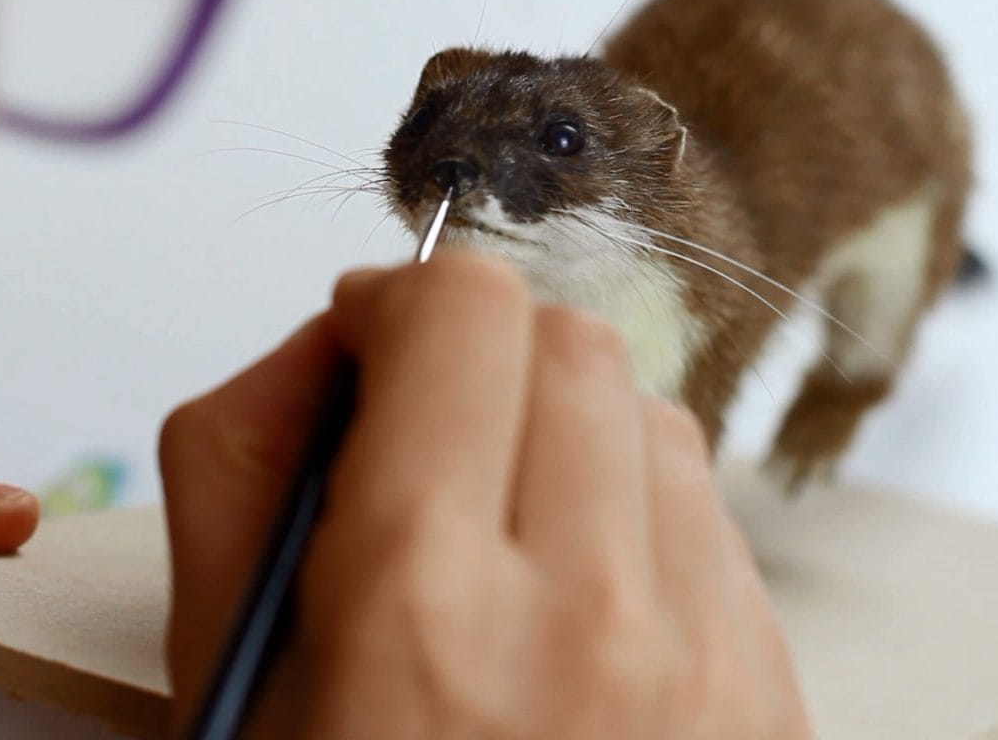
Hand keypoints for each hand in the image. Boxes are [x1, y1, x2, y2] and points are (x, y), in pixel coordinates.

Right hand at [160, 252, 811, 738]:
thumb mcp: (229, 672)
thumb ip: (240, 462)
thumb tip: (330, 343)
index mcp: (421, 608)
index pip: (462, 315)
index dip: (398, 303)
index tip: (370, 343)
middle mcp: (589, 621)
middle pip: (568, 341)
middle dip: (480, 354)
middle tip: (427, 427)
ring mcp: (706, 661)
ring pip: (651, 415)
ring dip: (565, 429)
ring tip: (505, 519)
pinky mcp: (768, 695)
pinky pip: (708, 516)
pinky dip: (634, 509)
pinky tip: (577, 588)